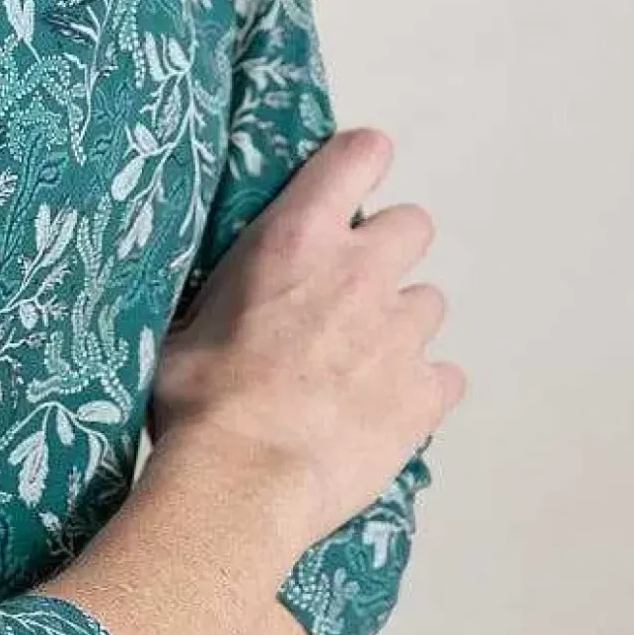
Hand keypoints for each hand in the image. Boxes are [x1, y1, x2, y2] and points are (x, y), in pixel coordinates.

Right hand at [150, 128, 467, 546]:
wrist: (241, 480)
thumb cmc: (198, 397)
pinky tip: (384, 409)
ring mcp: (402, 334)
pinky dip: (421, 388)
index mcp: (300, 237)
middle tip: (351, 290)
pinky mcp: (425, 396)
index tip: (351, 181)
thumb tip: (221, 292)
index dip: (362, 162)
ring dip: (401, 323)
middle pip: (414, 225)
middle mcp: (362, 272)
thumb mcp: (188, 318)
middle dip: (389, 251)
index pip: (360, 154)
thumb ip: (228, 289)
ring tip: (362, 362)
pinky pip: (445, 378)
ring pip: (430, 304)